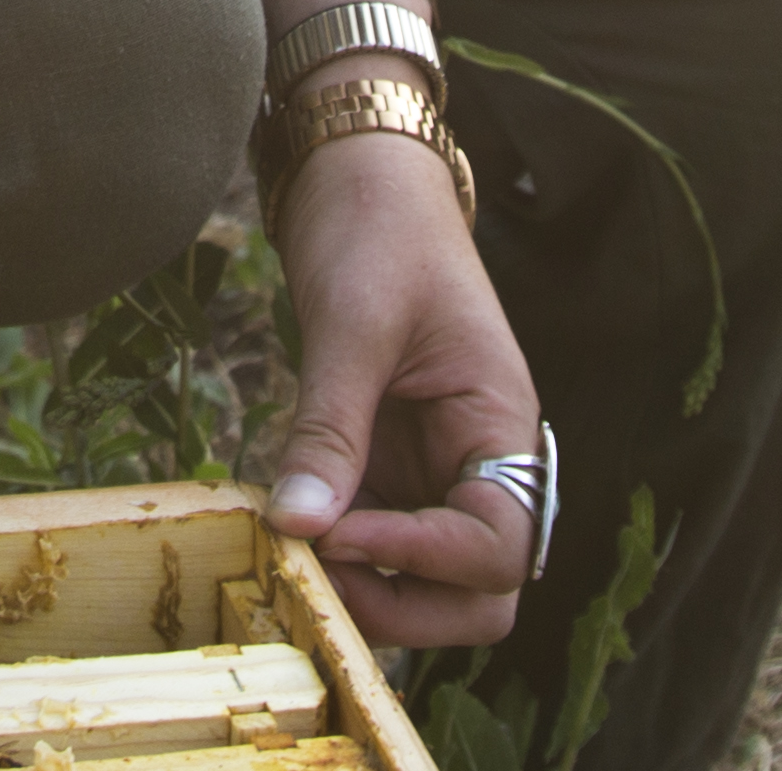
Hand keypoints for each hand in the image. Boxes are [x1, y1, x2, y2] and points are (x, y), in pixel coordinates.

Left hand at [262, 113, 538, 647]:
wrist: (358, 173)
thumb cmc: (377, 229)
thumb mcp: (353, 324)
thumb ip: (330, 428)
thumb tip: (300, 527)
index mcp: (500, 425)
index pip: (498, 546)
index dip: (425, 561)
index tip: (340, 533)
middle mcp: (478, 464)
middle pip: (480, 596)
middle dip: (408, 607)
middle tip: (320, 571)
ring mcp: (431, 472)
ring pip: (427, 585)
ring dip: (369, 591)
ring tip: (292, 554)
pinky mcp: (383, 466)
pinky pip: (373, 541)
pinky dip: (335, 552)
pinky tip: (282, 527)